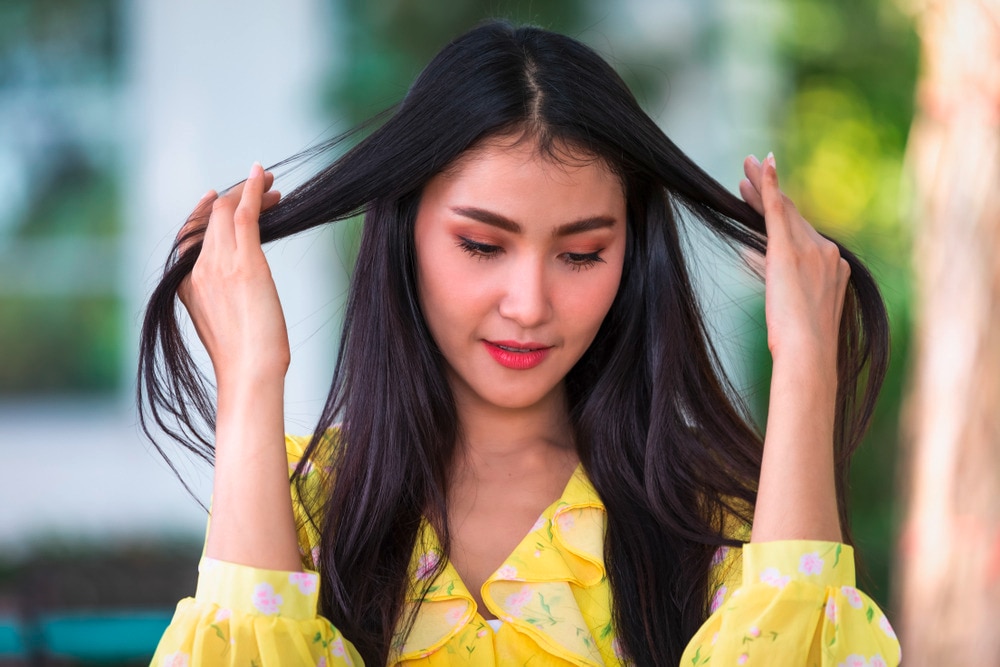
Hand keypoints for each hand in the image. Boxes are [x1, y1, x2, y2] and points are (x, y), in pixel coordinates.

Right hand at [176, 163, 287, 385]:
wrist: (250, 373)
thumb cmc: (247, 362)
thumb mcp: (227, 328)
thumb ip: (225, 304)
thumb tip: (246, 297)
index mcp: (186, 287)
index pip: (190, 237)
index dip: (204, 213)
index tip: (220, 198)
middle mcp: (196, 271)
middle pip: (208, 219)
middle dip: (234, 198)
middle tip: (265, 188)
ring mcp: (218, 265)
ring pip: (226, 212)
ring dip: (250, 192)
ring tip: (274, 184)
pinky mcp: (244, 262)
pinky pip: (243, 214)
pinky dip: (253, 190)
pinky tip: (264, 176)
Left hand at [739, 153, 849, 373]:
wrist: (809, 354)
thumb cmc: (803, 347)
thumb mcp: (800, 313)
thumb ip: (787, 286)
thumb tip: (765, 270)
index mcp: (835, 268)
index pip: (803, 233)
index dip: (783, 213)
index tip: (767, 199)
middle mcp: (829, 252)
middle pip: (794, 215)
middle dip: (771, 191)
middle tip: (751, 168)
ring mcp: (812, 250)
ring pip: (783, 209)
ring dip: (762, 186)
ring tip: (745, 168)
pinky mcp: (790, 251)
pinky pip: (778, 211)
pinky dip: (770, 186)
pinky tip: (760, 167)